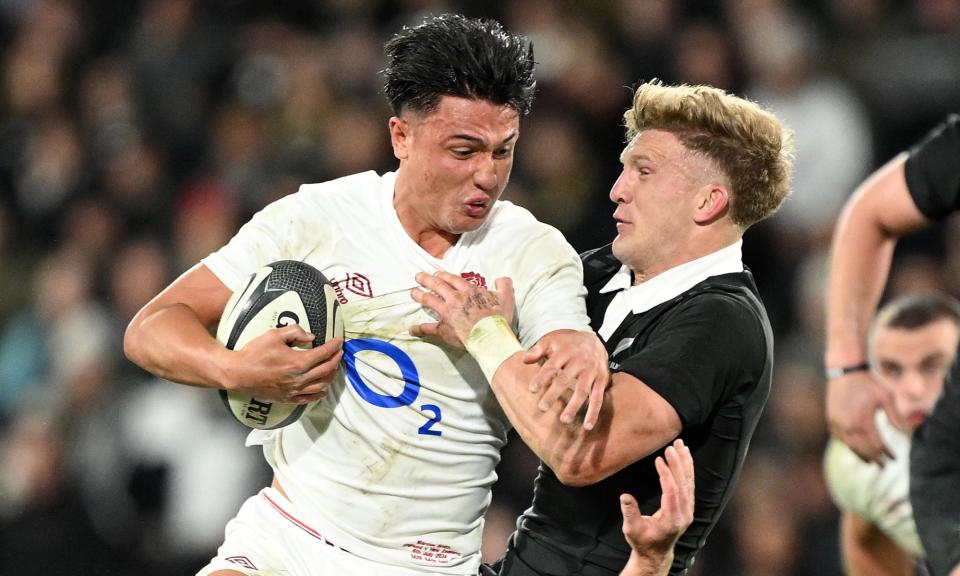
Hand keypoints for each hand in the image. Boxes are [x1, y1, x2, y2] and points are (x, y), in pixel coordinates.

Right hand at [223, 324, 342, 402]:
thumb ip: (295, 332)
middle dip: (336, 359)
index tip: (339, 340)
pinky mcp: (287, 398)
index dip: (334, 346)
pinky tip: (323, 390)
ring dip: (331, 376)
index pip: (324, 354)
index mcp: (298, 362)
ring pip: (321, 385)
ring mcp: (294, 390)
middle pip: (326, 370)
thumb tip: (311, 336)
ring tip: (334, 368)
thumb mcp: (274, 335)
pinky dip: (319, 394)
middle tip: (339, 352)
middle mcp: (300, 378)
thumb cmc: (254, 353)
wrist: (238, 373)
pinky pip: (308, 398)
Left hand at [410, 271, 514, 347]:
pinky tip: (411, 329)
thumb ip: (504, 285)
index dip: (444, 275)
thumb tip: (502, 278)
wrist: (490, 336)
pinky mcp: (443, 328)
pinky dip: (419, 329)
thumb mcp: (507, 297)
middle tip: (418, 276)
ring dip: (420, 295)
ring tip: (413, 292)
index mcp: (468, 290)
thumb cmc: (498, 317)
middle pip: (437, 285)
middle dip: (427, 279)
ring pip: (429, 300)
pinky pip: (428, 328)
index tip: (437, 273)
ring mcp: (447, 313)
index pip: (452, 279)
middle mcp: (455, 298)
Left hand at [523, 331, 608, 429]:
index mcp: (565, 352)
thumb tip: (523, 359)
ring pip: (582, 390)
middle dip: (554, 394)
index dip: (542, 377)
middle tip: (542, 408)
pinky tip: (587, 426)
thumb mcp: (552, 341)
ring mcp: (591, 372)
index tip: (532, 389)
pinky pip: (598, 398)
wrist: (595, 341)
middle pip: (565, 379)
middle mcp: (580, 362)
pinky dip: (594, 412)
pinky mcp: (601, 381)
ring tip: (564, 420)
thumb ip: (538, 350)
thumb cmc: (567, 344)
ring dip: (574, 406)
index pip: (551, 366)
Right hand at [619, 439, 694, 575]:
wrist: (655, 553)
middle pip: (684, 485)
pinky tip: (684, 457)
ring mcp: (688, 510)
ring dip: (685, 463)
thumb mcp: (632, 529)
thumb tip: (624, 496)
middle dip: (678, 464)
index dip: (666, 474)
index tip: (659, 459)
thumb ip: (630, 512)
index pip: (672, 492)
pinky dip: (687, 469)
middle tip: (672, 446)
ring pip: (689, 483)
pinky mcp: (687, 507)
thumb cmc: (642, 541)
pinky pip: (689, 485)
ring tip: (681, 445)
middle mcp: (684, 514)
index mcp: (672, 520)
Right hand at [826, 371, 893, 464]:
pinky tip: (855, 446)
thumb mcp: (887, 397)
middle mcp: (847, 426)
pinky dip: (848, 444)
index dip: (886, 453)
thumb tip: (906, 433)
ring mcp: (837, 423)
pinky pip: (840, 437)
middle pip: (862, 449)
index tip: (894, 459)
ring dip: (860, 454)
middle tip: (883, 466)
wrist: (845, 370)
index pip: (876, 445)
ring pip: (849, 445)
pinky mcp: (831, 418)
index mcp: (862, 422)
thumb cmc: (868, 382)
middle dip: (874, 458)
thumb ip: (896, 417)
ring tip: (869, 461)